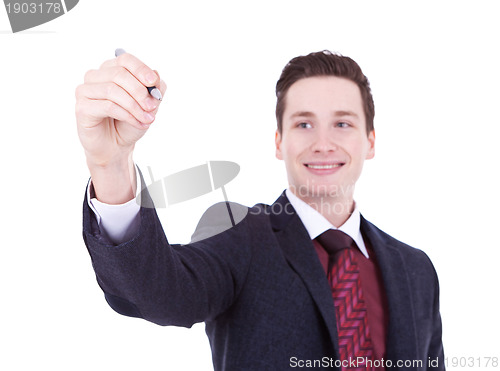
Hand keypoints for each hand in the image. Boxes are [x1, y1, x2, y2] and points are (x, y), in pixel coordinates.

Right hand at [75, 52, 165, 167]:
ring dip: (135, 106)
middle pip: (119, 74)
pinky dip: (127, 115)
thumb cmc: (129, 123)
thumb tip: (156, 75)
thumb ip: (154, 90)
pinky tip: (137, 123)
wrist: (116, 147)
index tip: (153, 81)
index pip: (125, 60)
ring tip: (147, 119)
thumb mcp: (148, 106)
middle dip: (140, 91)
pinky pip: (107, 106)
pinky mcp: (82, 107)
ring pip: (113, 90)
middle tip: (152, 107)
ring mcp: (85, 91)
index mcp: (111, 70)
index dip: (140, 69)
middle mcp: (95, 77)